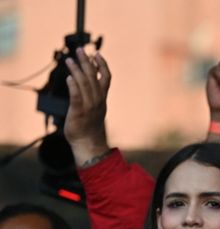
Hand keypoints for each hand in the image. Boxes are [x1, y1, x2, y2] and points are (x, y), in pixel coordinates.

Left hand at [64, 48, 110, 166]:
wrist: (88, 143)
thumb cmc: (89, 125)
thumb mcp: (95, 106)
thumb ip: (93, 93)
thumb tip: (86, 78)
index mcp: (102, 98)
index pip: (106, 77)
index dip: (102, 64)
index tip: (96, 53)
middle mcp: (98, 100)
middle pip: (94, 77)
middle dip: (87, 62)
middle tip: (80, 50)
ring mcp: (89, 106)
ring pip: (84, 85)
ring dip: (77, 71)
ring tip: (69, 60)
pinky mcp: (78, 113)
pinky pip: (77, 98)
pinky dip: (74, 87)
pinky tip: (69, 78)